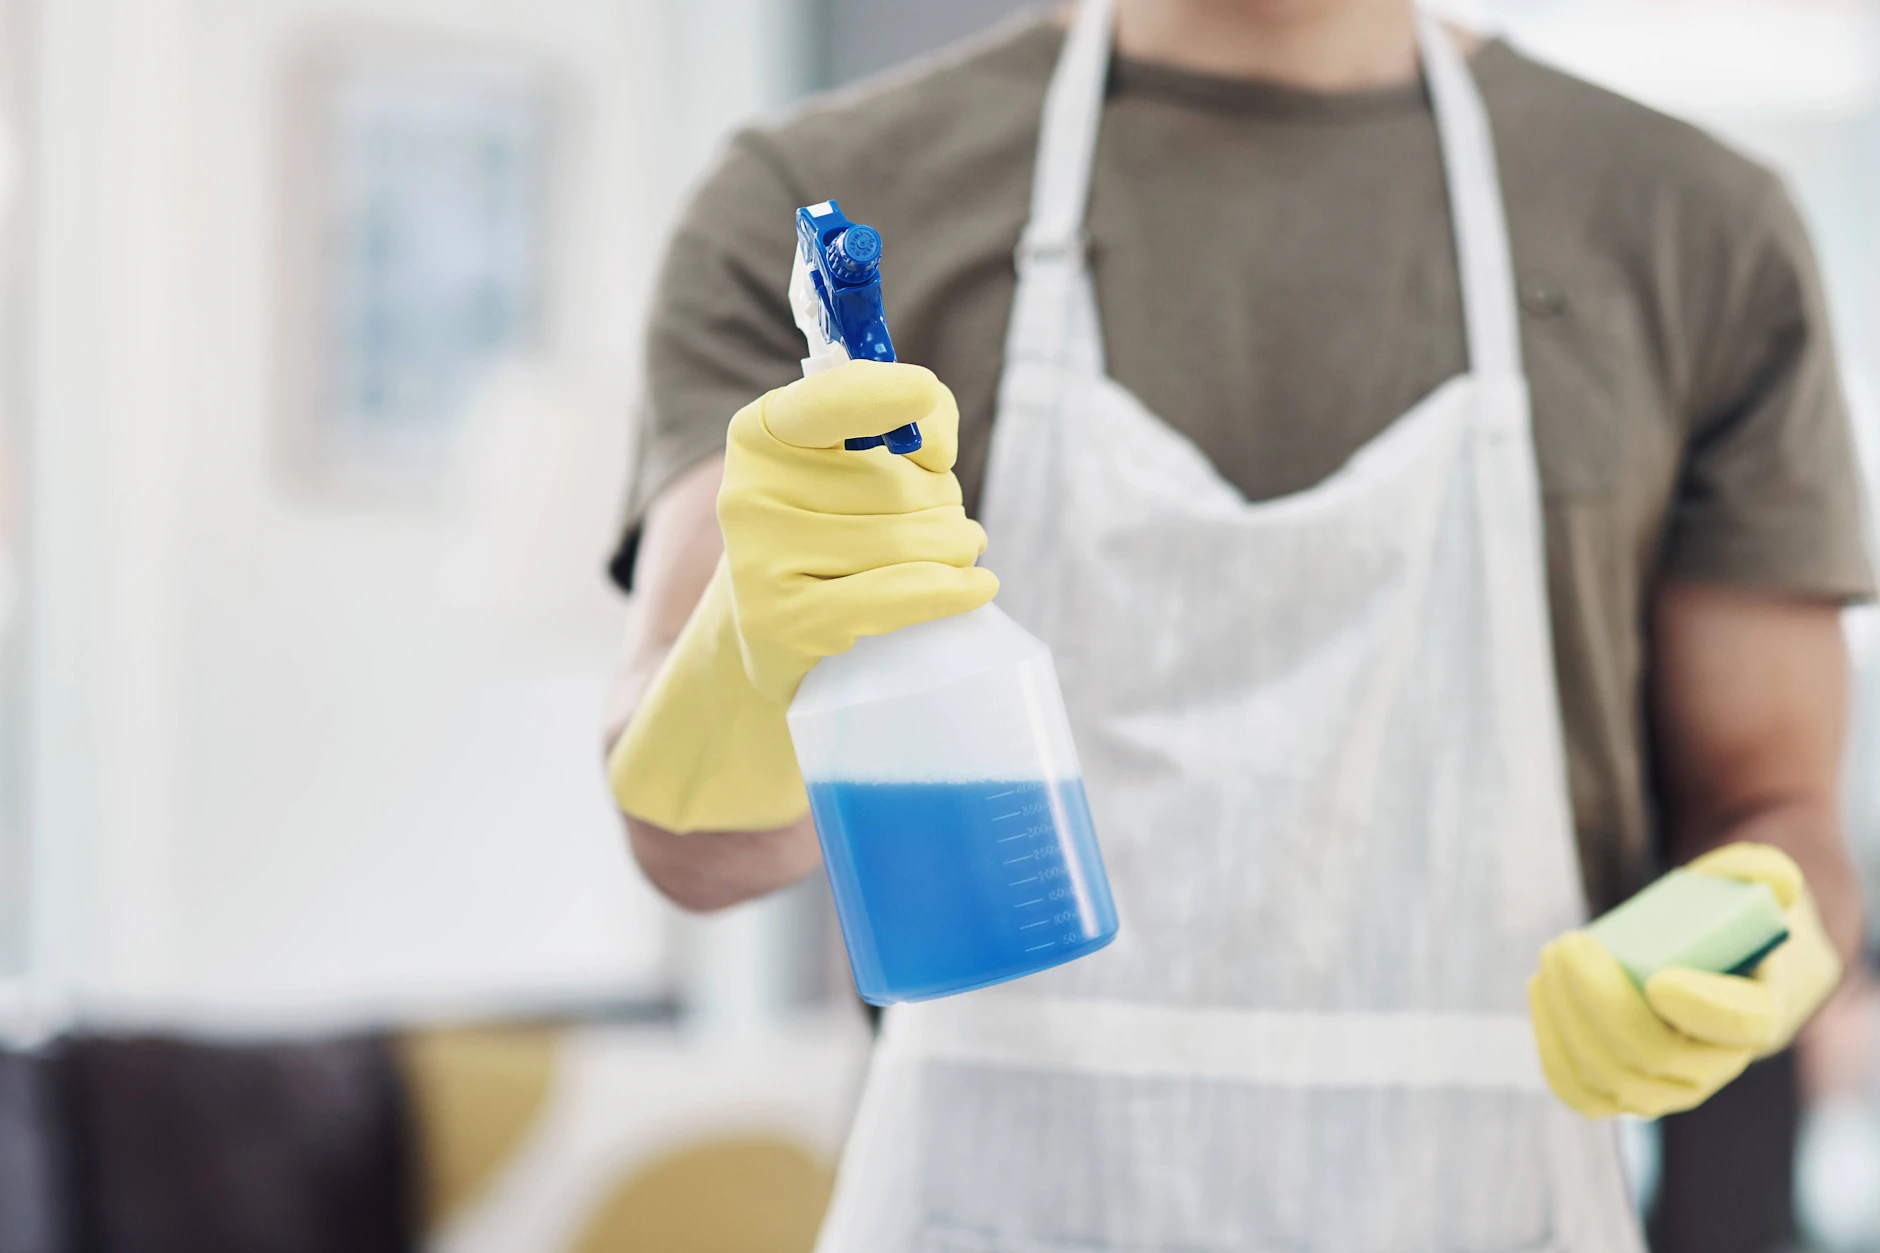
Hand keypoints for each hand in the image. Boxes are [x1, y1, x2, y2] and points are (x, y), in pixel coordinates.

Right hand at [716, 360, 997, 703]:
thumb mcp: (854, 456)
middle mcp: (750, 491)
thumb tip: (933, 449)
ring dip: (955, 546)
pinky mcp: (785, 622)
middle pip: (897, 484)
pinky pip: (896, 596)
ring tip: (955, 551)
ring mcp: (761, 561)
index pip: (827, 402)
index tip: (922, 390)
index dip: (881, 391)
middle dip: (944, 501)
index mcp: (763, 432)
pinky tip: (979, 586)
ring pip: (908, 541)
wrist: (774, 621)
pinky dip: (951, 589)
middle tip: (943, 519)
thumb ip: (908, 420)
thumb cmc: (833, 522)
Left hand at [1529, 842, 1842, 1117]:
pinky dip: (1553, 1050)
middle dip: (1600, 1001)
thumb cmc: (1725, 922)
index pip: (1738, 1025)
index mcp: (1760, 1014)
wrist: (1714, 971)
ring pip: (1614, 1080)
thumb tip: (1774, 880)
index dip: (1702, 1009)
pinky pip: (1583, 1092)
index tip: (1657, 978)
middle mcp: (1717, 1065)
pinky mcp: (1625, 1092)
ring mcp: (1670, 1087)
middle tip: (1566, 944)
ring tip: (1548, 964)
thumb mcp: (1751, 887)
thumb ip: (1763, 871)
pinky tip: (1541, 995)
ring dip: (1568, 1022)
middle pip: (1656, 1054)